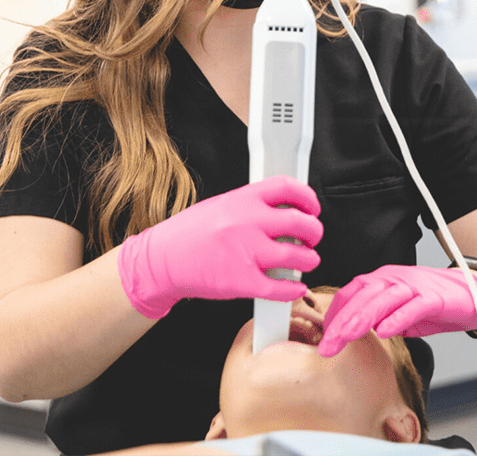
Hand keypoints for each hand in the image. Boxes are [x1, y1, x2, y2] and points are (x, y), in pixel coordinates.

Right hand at [117, 175, 323, 318]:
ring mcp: (246, 252)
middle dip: (314, 231)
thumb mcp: (221, 205)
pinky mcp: (242, 282)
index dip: (308, 197)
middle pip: (300, 222)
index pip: (287, 187)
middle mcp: (247, 222)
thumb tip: (283, 209)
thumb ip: (251, 205)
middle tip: (313, 237)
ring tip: (307, 260)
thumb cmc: (189, 233)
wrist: (161, 260)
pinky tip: (295, 287)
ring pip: (297, 256)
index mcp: (242, 199)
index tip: (312, 207)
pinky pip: (280, 288)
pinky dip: (294, 289)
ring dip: (310, 259)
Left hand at [317, 264, 476, 356]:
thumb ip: (376, 318)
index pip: (350, 293)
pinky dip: (398, 318)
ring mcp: (414, 286)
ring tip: (346, 336)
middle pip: (361, 296)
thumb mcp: (397, 312)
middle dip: (341, 322)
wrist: (472, 294)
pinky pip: (413, 306)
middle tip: (326, 345)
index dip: (333, 314)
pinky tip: (386, 331)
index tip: (322, 337)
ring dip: (362, 318)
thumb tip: (350, 334)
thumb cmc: (432, 303)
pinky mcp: (434, 298)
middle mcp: (394, 278)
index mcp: (382, 280)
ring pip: (382, 299)